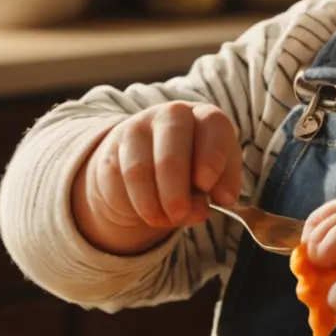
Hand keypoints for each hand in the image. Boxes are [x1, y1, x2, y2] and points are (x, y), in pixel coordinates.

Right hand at [70, 102, 242, 255]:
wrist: (154, 168)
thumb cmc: (195, 171)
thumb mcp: (217, 178)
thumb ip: (223, 186)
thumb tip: (222, 198)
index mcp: (205, 117)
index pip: (210, 124)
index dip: (211, 156)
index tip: (206, 186)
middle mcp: (171, 115)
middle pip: (170, 151)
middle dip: (175, 190)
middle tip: (179, 214)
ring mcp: (138, 129)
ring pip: (139, 170)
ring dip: (152, 204)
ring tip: (164, 220)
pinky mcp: (112, 150)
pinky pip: (118, 182)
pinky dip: (135, 204)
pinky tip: (148, 212)